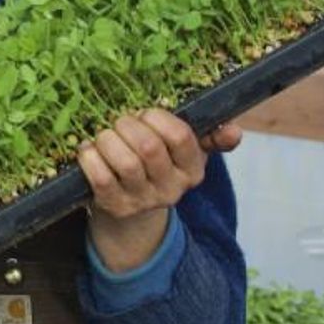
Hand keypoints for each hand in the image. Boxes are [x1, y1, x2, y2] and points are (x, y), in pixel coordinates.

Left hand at [78, 110, 241, 270]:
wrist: (133, 209)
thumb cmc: (158, 167)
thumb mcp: (186, 153)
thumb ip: (211, 137)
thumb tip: (234, 130)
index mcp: (192, 171)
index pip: (181, 137)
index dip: (157, 118)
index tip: (145, 114)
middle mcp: (171, 189)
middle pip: (149, 148)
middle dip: (128, 126)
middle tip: (120, 122)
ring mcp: (142, 200)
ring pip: (125, 162)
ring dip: (108, 140)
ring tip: (104, 135)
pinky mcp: (115, 207)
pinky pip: (100, 177)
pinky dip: (90, 157)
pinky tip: (89, 150)